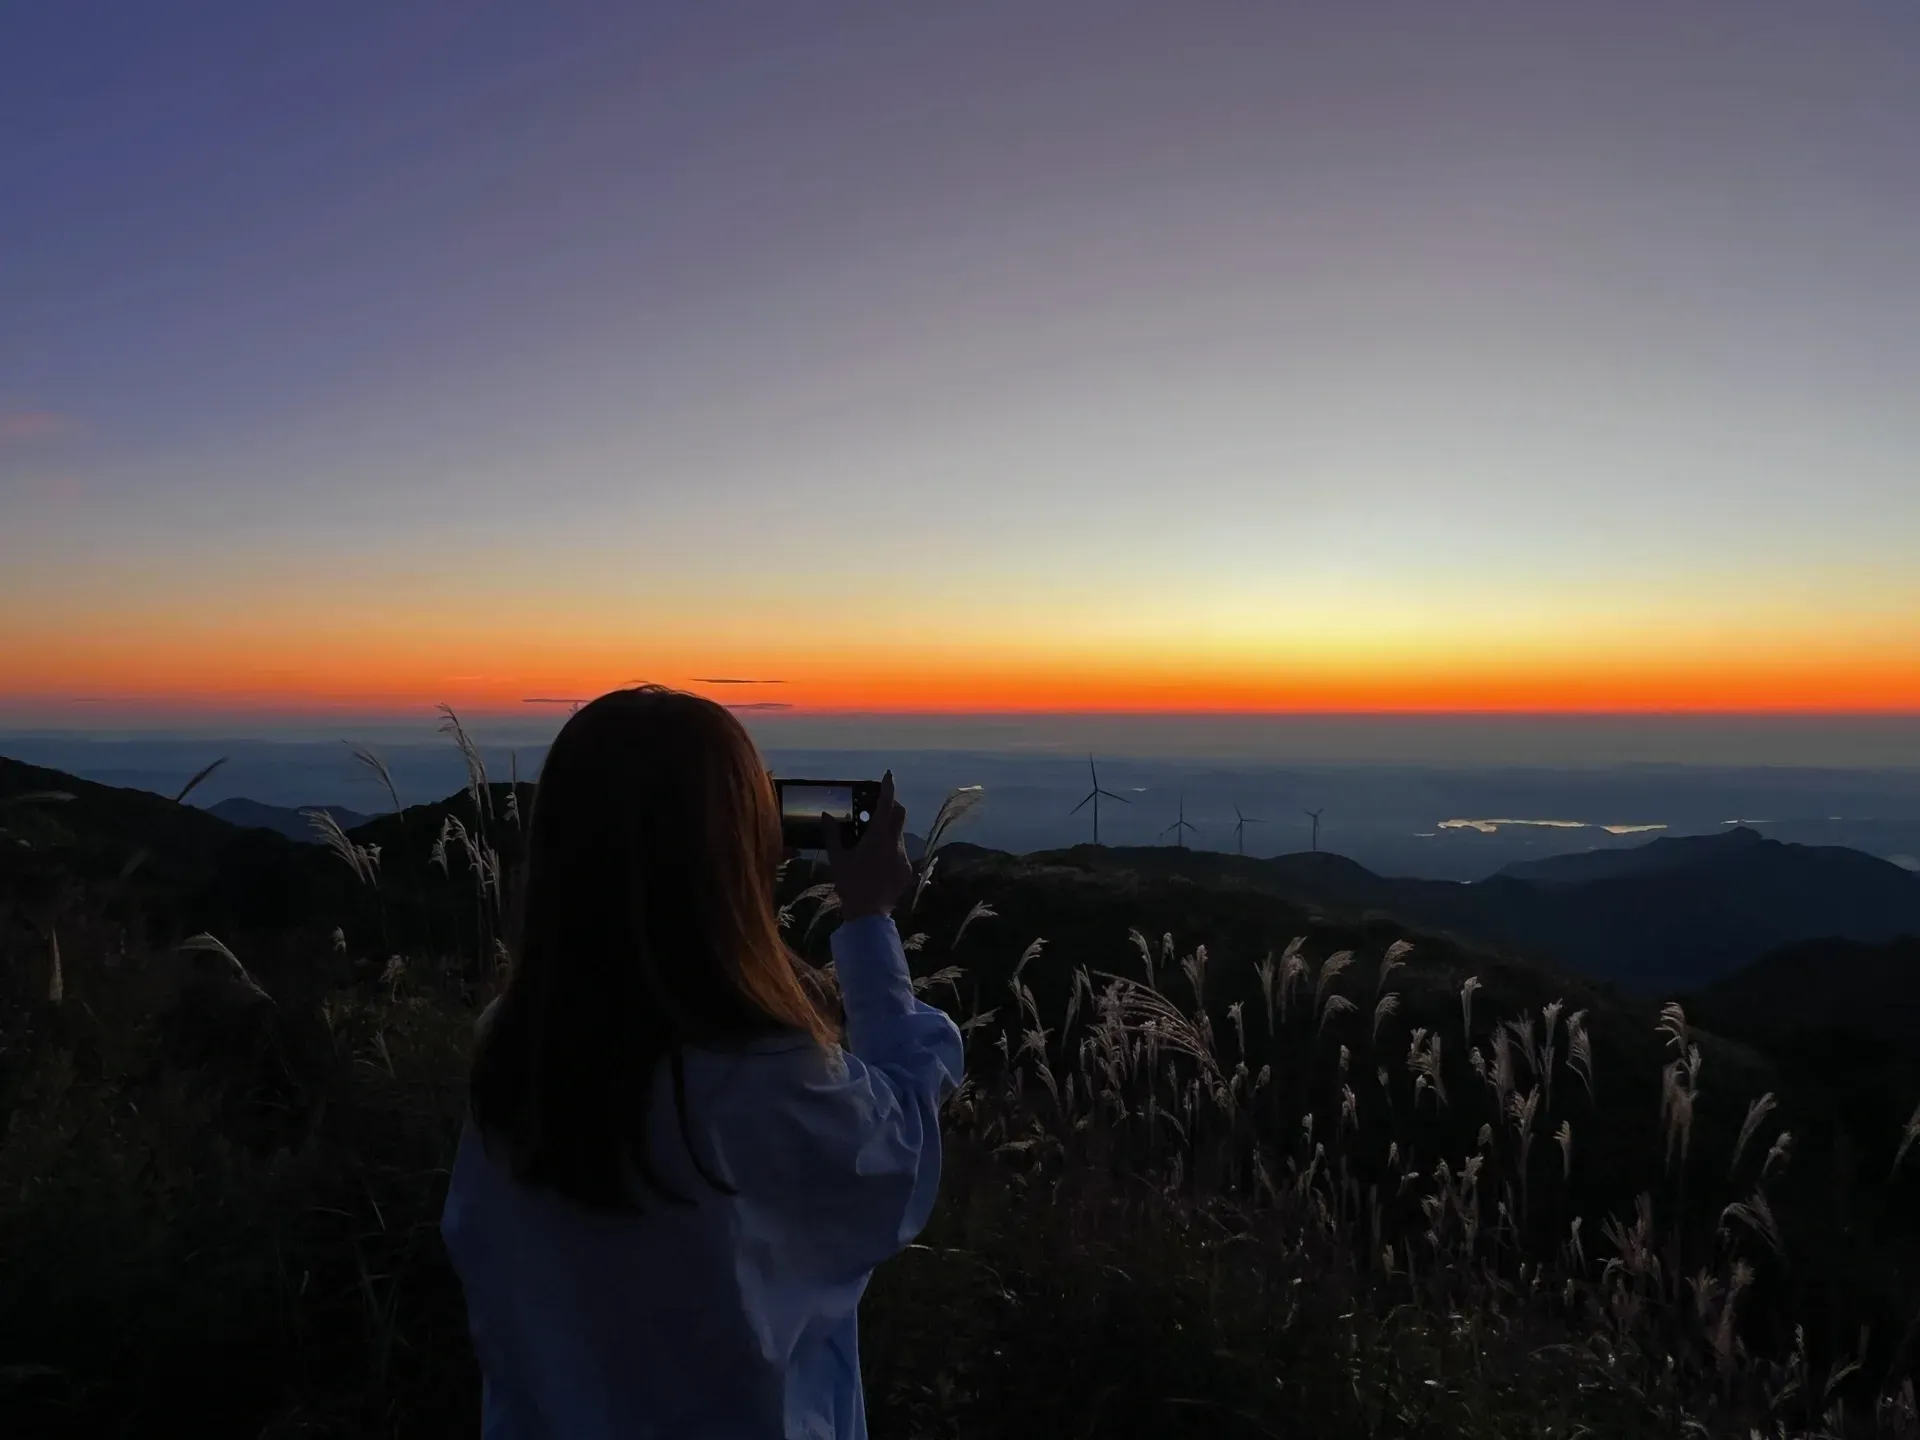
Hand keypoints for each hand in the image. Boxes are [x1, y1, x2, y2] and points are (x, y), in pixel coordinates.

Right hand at [823, 770, 911, 921]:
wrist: (868, 913)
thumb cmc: (850, 883)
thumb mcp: (837, 858)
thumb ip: (832, 834)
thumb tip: (826, 815)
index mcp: (877, 836)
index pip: (886, 805)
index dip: (888, 788)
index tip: (888, 775)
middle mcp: (894, 843)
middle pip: (899, 814)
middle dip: (892, 806)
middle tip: (879, 807)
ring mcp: (903, 857)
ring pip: (899, 835)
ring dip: (889, 831)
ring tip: (873, 843)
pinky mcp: (906, 870)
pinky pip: (900, 853)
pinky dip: (890, 851)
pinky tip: (878, 864)